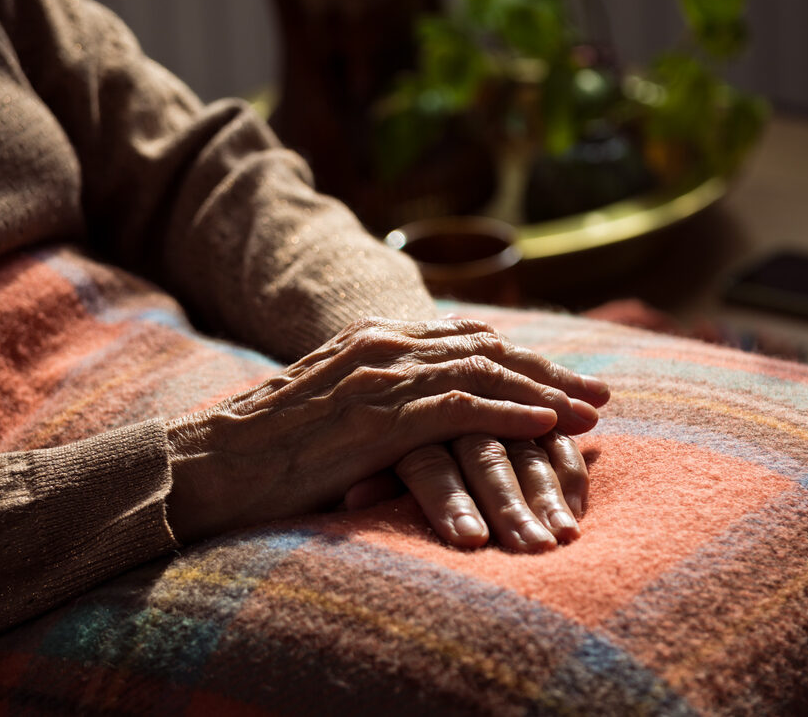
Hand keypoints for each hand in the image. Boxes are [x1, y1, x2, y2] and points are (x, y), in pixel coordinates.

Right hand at [165, 317, 607, 542]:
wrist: (208, 466)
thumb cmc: (266, 452)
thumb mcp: (330, 410)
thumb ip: (377, 400)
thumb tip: (421, 420)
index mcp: (372, 340)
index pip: (466, 341)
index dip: (522, 361)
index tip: (564, 381)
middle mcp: (382, 346)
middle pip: (488, 350)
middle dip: (549, 371)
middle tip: (599, 396)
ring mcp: (379, 378)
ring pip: (484, 374)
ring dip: (545, 393)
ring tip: (590, 415)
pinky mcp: (376, 417)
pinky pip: (461, 408)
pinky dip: (511, 414)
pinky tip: (548, 428)